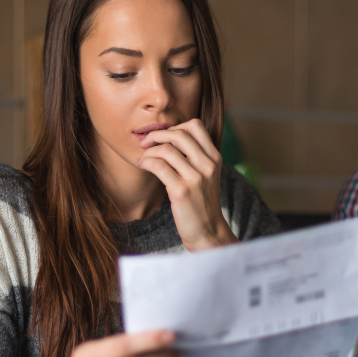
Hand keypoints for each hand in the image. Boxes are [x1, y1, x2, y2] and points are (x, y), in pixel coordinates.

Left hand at [135, 119, 237, 251]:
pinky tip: (143, 166)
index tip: (163, 138)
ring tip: (143, 159)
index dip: (175, 126)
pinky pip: (158, 166)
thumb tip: (168, 138)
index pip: (195, 125)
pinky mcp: (182, 191)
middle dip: (157, 135)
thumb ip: (195, 157)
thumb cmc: (201, 203)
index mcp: (214, 158)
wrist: (208, 232)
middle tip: (145, 143)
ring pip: (166, 149)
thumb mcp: (206, 176)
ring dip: (148, 151)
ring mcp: (196, 178)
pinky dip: (146, 162)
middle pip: (179, 133)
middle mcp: (207, 165)